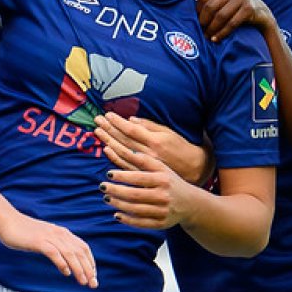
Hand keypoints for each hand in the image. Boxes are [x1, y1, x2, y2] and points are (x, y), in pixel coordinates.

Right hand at [0, 213, 97, 287]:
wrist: (8, 222)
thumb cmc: (24, 232)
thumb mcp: (45, 238)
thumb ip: (56, 246)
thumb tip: (66, 263)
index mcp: (62, 233)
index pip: (83, 247)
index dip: (90, 262)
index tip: (93, 275)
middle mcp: (59, 234)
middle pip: (79, 252)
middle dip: (88, 269)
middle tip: (93, 284)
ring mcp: (49, 237)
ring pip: (70, 254)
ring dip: (79, 269)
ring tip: (83, 282)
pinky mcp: (39, 242)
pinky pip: (54, 253)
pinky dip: (62, 263)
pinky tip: (66, 273)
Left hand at [95, 112, 212, 186]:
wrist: (194, 169)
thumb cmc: (180, 147)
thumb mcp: (168, 133)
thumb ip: (149, 126)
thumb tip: (130, 120)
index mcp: (155, 141)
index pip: (131, 130)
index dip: (118, 123)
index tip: (107, 115)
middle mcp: (150, 153)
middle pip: (124, 141)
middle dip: (109, 130)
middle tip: (97, 121)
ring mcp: (147, 166)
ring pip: (123, 154)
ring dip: (109, 143)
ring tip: (98, 133)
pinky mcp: (146, 175)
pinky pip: (127, 168)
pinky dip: (116, 161)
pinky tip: (106, 154)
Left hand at [101, 151, 200, 229]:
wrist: (190, 203)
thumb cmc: (170, 182)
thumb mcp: (161, 168)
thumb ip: (144, 160)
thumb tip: (126, 151)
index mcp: (163, 180)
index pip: (139, 178)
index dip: (122, 176)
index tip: (108, 174)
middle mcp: (164, 196)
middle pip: (135, 195)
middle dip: (116, 191)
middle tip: (102, 186)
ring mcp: (163, 211)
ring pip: (136, 209)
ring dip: (118, 204)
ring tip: (106, 198)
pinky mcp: (161, 224)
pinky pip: (141, 223)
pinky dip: (127, 220)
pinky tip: (117, 215)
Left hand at [182, 0, 276, 42]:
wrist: (260, 11)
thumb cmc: (234, 3)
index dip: (197, 11)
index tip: (195, 21)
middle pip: (210, 7)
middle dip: (204, 21)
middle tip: (200, 31)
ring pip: (220, 16)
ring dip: (212, 29)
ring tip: (207, 37)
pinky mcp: (249, 9)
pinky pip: (232, 23)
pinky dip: (222, 33)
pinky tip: (216, 39)